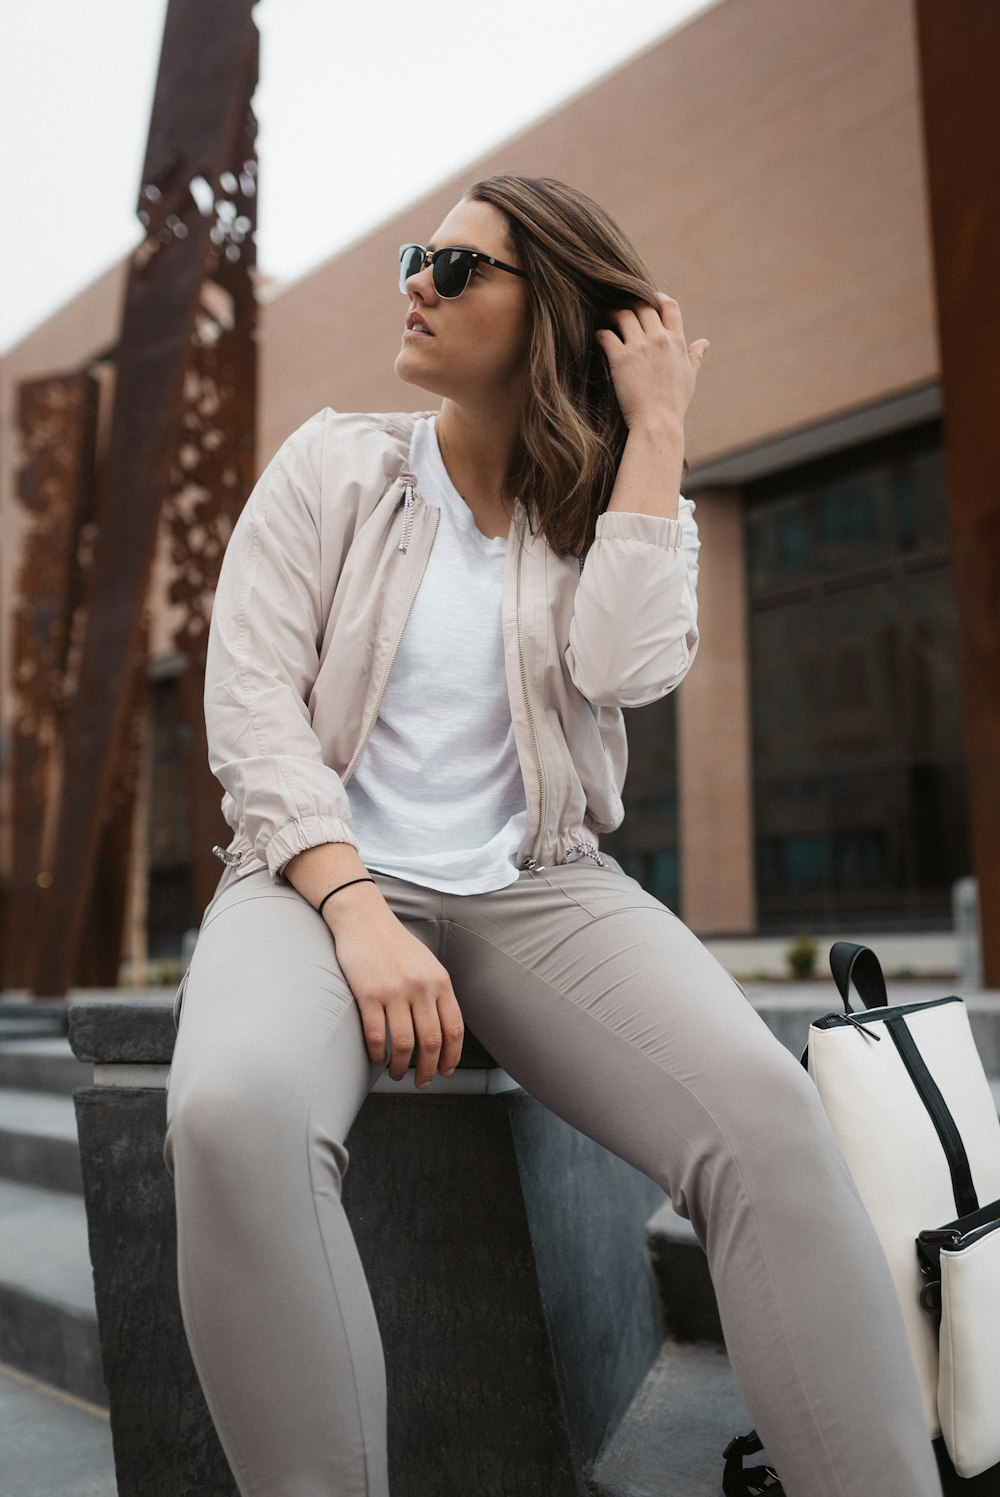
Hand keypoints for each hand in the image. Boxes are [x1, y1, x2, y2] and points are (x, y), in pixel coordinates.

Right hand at [325, 887, 464, 1088]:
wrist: (364, 918)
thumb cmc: (395, 944)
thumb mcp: (427, 965)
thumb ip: (436, 993)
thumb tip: (442, 1031)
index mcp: (439, 981)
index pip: (454, 1028)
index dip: (452, 1056)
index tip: (446, 1071)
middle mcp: (420, 987)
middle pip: (431, 1041)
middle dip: (429, 1069)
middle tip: (423, 1082)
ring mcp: (394, 990)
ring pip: (404, 1043)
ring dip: (401, 1067)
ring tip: (397, 1073)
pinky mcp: (368, 994)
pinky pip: (375, 1034)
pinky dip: (378, 1053)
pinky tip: (377, 1058)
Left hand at [595, 293, 708, 432]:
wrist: (657, 423)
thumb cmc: (674, 403)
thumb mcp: (690, 377)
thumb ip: (695, 356)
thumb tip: (704, 343)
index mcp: (677, 342)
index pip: (670, 307)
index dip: (658, 298)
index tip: (648, 298)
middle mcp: (659, 339)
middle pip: (644, 306)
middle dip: (632, 303)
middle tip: (622, 307)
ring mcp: (639, 348)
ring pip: (623, 315)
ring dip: (613, 313)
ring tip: (607, 317)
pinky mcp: (620, 359)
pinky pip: (606, 335)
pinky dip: (600, 333)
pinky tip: (598, 336)